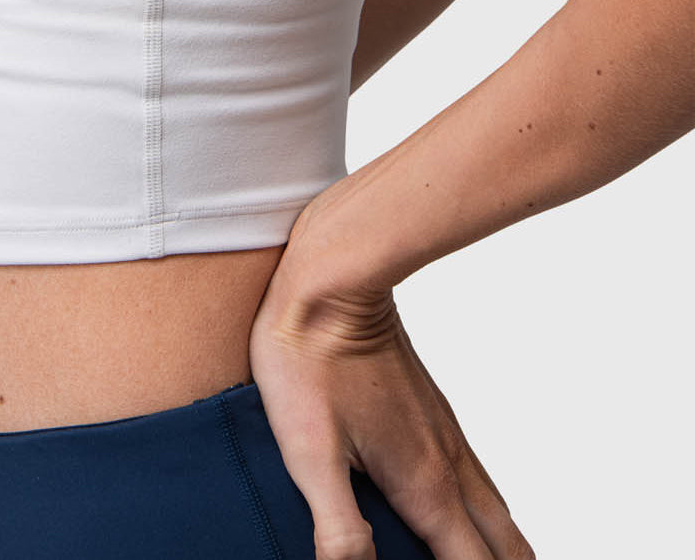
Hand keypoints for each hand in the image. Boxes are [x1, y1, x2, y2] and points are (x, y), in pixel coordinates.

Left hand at [248, 254, 533, 559]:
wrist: (333, 280)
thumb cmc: (310, 360)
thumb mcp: (308, 453)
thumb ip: (338, 529)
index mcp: (426, 488)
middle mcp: (449, 465)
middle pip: (506, 549)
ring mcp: (446, 435)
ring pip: (496, 512)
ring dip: (497, 550)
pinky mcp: (432, 412)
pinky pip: (475, 478)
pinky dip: (480, 515)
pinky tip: (450, 513)